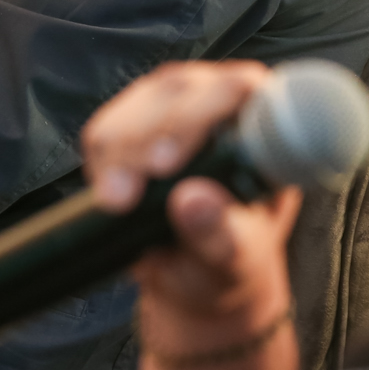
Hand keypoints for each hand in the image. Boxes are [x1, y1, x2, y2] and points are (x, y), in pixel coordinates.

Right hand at [83, 61, 301, 369]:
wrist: (202, 278)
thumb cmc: (235, 264)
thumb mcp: (237, 261)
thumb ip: (221, 235)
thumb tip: (194, 203)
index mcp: (266, 120)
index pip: (244, 91)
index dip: (214, 111)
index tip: (182, 162)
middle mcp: (218, 101)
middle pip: (180, 93)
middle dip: (154, 138)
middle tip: (136, 194)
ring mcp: (171, 110)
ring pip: (136, 112)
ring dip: (120, 154)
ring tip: (116, 205)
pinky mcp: (131, 129)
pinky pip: (106, 133)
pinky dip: (103, 164)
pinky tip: (106, 199)